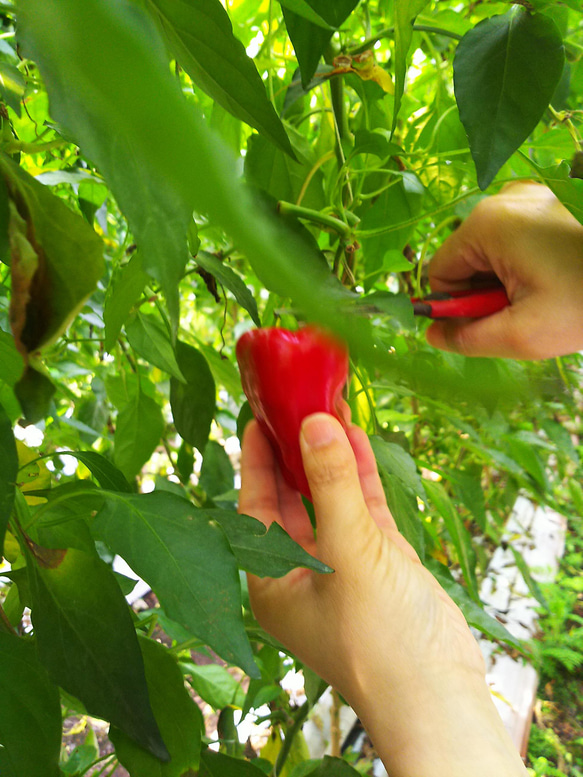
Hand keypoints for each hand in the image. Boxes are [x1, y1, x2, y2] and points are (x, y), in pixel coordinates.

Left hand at [239, 414, 527, 776]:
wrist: (436, 692)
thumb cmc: (377, 638)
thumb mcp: (349, 553)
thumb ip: (331, 486)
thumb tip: (314, 422)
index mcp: (272, 578)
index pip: (255, 507)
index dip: (256, 460)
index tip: (257, 417)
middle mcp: (301, 568)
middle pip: (290, 498)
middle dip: (294, 451)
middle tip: (294, 402)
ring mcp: (342, 563)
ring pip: (329, 497)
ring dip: (329, 456)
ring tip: (328, 406)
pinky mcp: (377, 561)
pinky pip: (362, 507)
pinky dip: (360, 474)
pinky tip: (357, 437)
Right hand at [427, 182, 582, 359]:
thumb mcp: (522, 335)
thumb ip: (468, 338)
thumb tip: (433, 335)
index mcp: (488, 224)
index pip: (441, 272)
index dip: (458, 306)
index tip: (493, 321)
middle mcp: (504, 199)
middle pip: (468, 260)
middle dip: (487, 292)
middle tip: (529, 310)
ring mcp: (532, 195)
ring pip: (494, 252)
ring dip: (509, 280)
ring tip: (549, 294)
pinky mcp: (553, 200)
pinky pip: (519, 238)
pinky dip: (528, 263)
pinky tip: (558, 276)